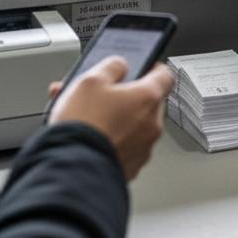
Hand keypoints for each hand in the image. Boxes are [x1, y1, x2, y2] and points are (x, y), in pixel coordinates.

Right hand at [48, 57, 174, 179]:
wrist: (72, 172)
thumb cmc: (84, 126)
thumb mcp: (91, 80)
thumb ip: (112, 66)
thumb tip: (120, 65)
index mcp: (148, 98)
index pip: (165, 74)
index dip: (152, 67)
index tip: (142, 66)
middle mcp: (152, 125)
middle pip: (146, 102)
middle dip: (124, 96)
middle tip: (102, 94)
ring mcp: (143, 149)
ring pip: (133, 125)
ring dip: (115, 118)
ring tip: (86, 116)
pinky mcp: (131, 168)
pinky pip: (124, 146)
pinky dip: (111, 139)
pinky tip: (90, 137)